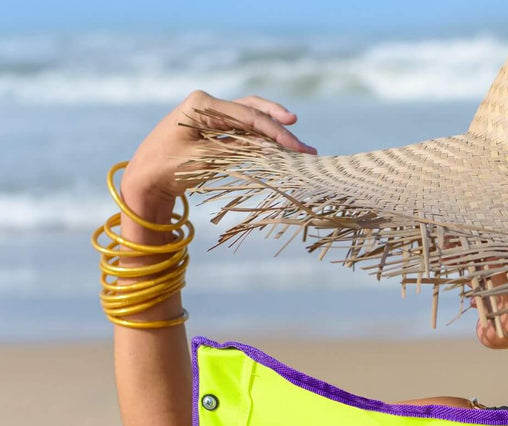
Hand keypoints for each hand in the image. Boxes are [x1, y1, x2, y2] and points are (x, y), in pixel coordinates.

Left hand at [121, 91, 315, 216]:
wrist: (144, 180)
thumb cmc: (167, 169)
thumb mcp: (203, 159)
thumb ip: (235, 150)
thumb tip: (268, 148)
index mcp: (201, 104)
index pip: (248, 116)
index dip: (276, 132)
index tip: (297, 147)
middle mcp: (207, 105)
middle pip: (253, 111)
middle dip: (280, 127)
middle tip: (303, 144)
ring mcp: (210, 117)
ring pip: (250, 121)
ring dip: (273, 134)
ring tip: (298, 147)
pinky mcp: (212, 131)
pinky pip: (242, 133)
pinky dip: (260, 141)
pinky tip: (278, 150)